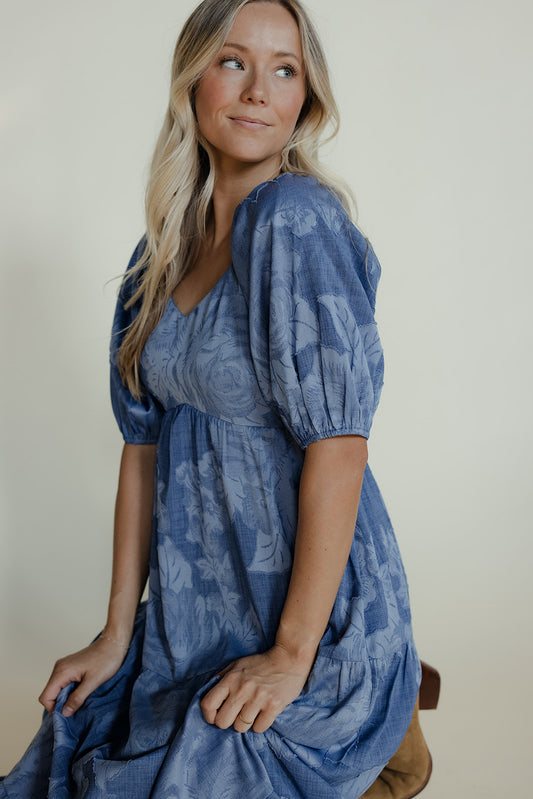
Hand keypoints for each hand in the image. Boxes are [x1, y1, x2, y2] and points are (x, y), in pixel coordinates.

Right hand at [38, 635, 128, 716]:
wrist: (114, 642)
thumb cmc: (106, 660)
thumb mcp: (93, 682)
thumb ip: (77, 698)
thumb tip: (64, 713)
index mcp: (61, 671)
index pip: (45, 697)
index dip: (54, 709)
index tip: (68, 714)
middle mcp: (59, 668)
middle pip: (49, 693)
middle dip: (60, 704)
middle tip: (76, 707)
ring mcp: (64, 666)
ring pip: (56, 689)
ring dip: (65, 697)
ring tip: (81, 698)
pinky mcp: (70, 666)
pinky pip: (63, 683)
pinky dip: (69, 690)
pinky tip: (82, 691)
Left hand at [200, 644, 314, 733]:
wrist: (289, 658)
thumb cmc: (261, 664)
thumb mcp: (237, 665)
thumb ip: (221, 679)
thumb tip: (206, 695)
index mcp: (230, 678)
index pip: (208, 704)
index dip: (208, 715)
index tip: (215, 716)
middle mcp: (242, 689)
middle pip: (222, 722)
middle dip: (228, 721)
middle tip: (236, 714)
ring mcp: (258, 698)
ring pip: (240, 727)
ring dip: (245, 723)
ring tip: (252, 711)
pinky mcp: (273, 706)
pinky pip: (258, 729)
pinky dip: (260, 724)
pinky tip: (263, 713)